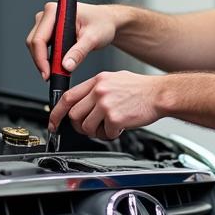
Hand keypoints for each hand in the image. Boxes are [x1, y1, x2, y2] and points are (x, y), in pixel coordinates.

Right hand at [26, 2, 118, 80]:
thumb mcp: (93, 38)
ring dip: (43, 60)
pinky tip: (55, 66)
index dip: (41, 58)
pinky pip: (42, 46)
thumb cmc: (102, 23)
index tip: (47, 73)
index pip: (40, 38)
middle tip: (50, 76)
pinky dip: (46, 58)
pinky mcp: (50, 29)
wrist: (107, 21)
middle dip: (41, 61)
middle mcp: (49, 14)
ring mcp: (48, 22)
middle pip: (34, 42)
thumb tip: (66, 66)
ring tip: (54, 72)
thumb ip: (79, 52)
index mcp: (56, 11)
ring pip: (36, 45)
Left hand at [49, 71, 164, 139]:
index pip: (67, 97)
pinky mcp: (115, 117)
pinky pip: (106, 133)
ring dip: (96, 132)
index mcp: (97, 81)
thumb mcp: (114, 79)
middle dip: (79, 126)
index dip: (57, 112)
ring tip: (109, 127)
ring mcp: (106, 104)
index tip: (54, 122)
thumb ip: (96, 89)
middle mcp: (99, 91)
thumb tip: (82, 103)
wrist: (160, 94)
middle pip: (74, 115)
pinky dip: (112, 134)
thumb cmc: (141, 89)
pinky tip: (120, 127)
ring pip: (87, 127)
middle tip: (90, 128)